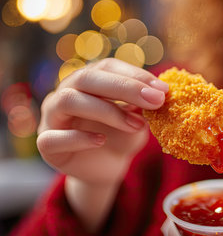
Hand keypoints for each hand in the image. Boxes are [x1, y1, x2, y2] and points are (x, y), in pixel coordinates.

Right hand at [37, 58, 168, 185]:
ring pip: (68, 101)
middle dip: (125, 88)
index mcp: (88, 80)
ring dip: (107, 111)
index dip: (135, 75)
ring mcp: (52, 117)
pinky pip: (54, 137)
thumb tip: (160, 91)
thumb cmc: (121, 136)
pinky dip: (79, 137)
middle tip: (155, 100)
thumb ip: (143, 106)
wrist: (106, 168)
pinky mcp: (47, 145)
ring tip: (137, 124)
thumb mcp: (137, 119)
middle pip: (87, 78)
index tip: (163, 89)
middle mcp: (66, 92)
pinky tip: (101, 141)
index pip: (107, 67)